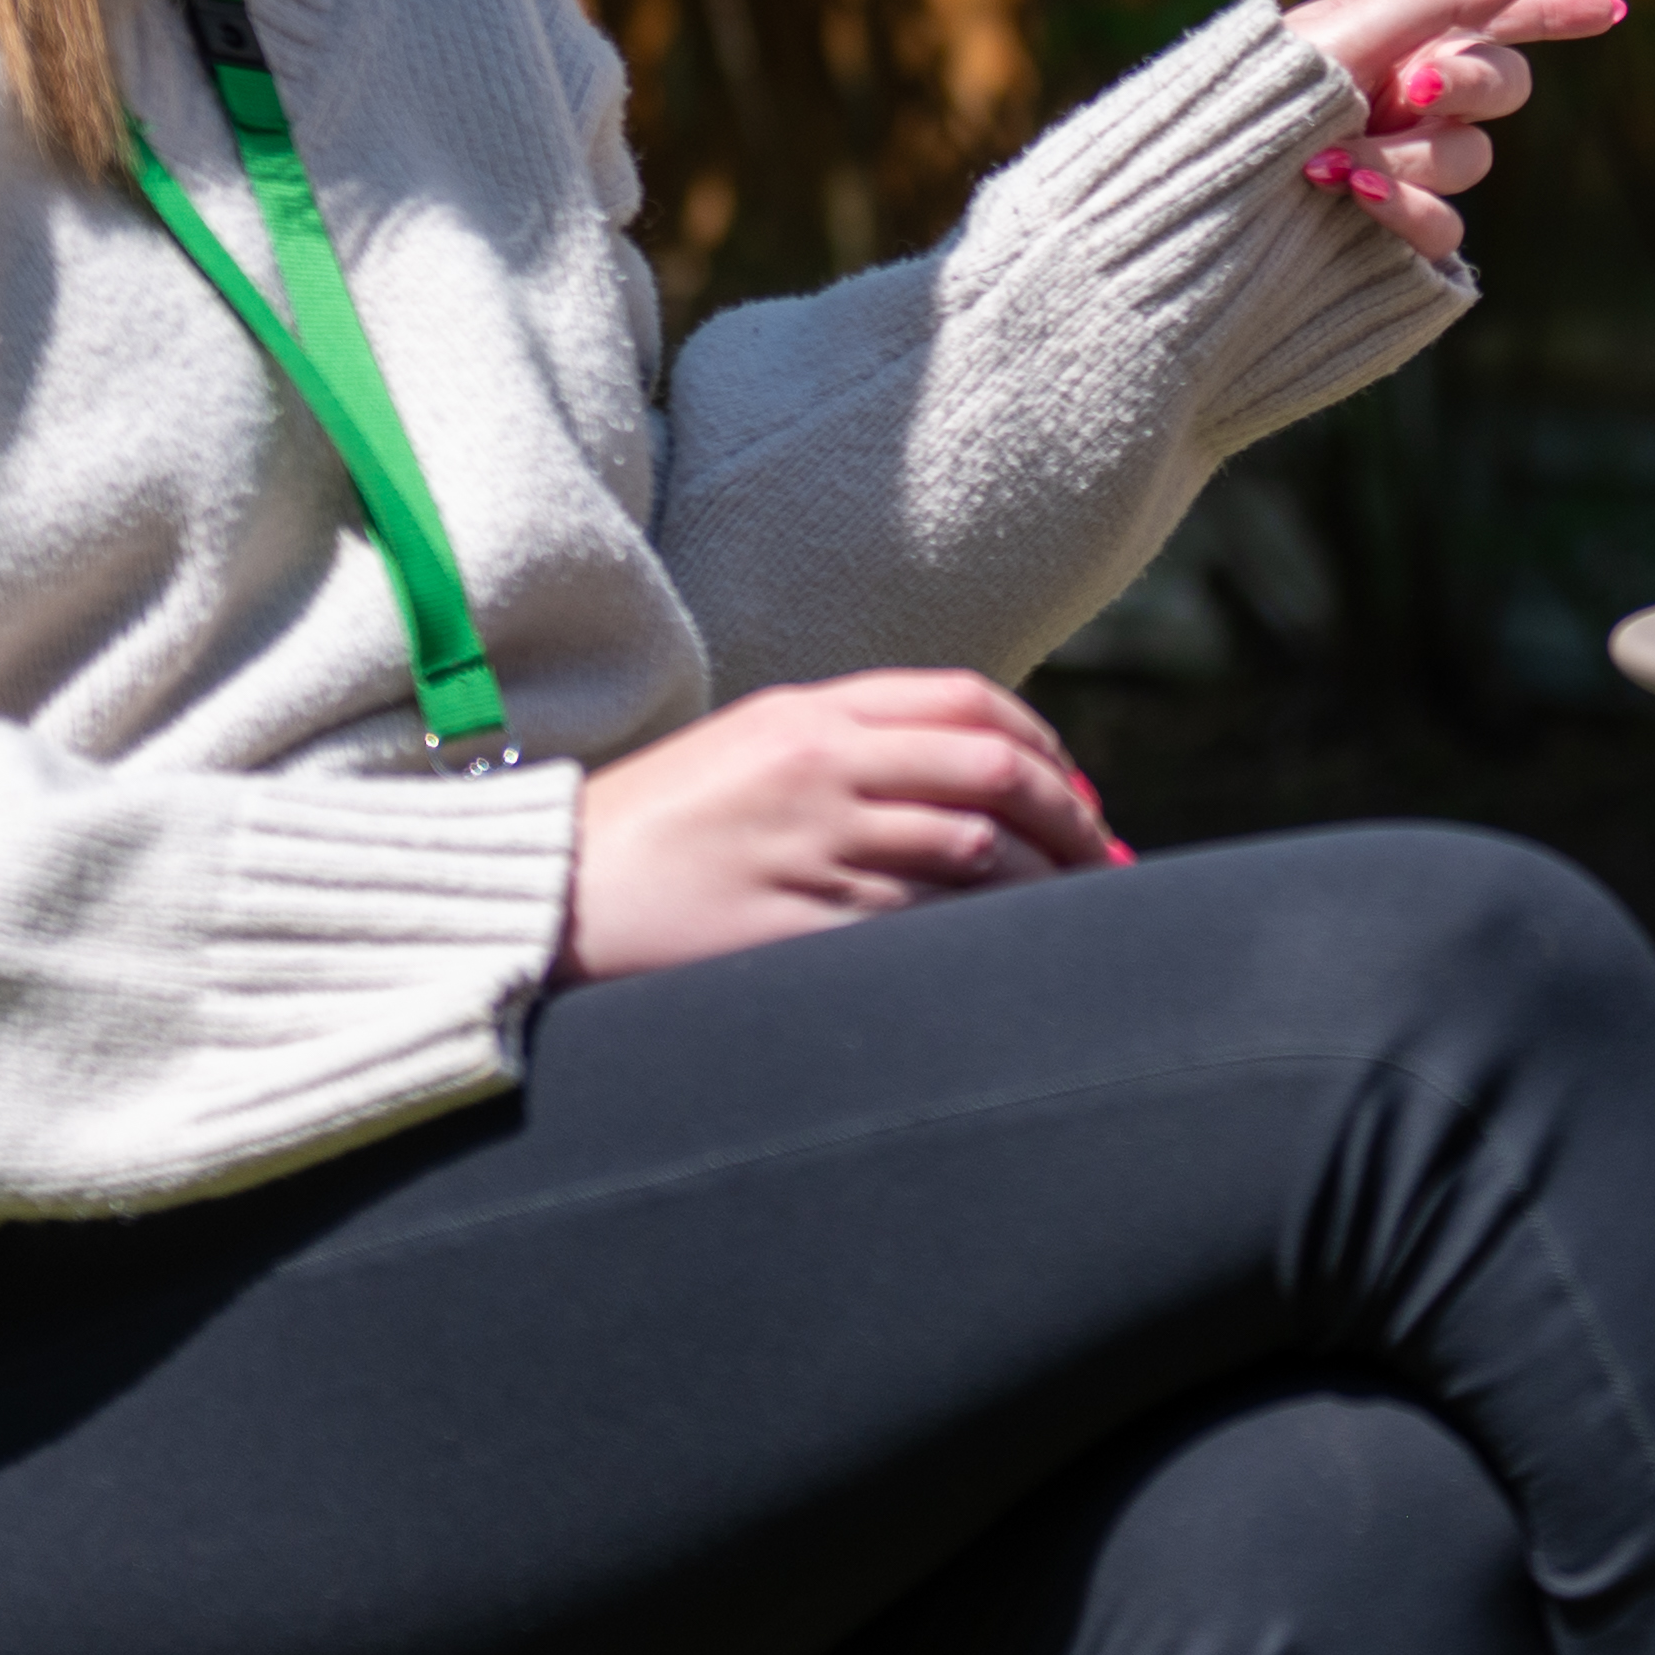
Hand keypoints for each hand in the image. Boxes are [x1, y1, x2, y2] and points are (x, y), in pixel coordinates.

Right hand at [559, 671, 1120, 983]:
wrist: (551, 888)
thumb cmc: (657, 827)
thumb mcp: (753, 750)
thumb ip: (850, 746)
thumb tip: (967, 776)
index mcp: (813, 713)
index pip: (967, 703)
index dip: (1044, 746)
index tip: (1078, 793)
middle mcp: (822, 765)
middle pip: (992, 770)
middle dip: (1069, 816)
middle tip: (1103, 857)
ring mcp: (811, 842)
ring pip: (972, 849)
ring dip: (1042, 882)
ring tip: (1074, 911)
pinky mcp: (797, 918)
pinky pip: (920, 921)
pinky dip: (977, 931)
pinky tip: (1003, 950)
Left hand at [1275, 0, 1632, 266]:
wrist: (1191, 209)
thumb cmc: (1247, 111)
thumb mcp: (1337, 37)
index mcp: (1386, 42)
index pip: (1490, 20)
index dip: (1553, 13)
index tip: (1612, 10)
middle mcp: (1403, 105)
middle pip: (1500, 86)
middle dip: (1469, 79)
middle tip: (1415, 83)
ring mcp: (1405, 174)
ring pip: (1472, 159)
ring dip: (1413, 154)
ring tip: (1336, 164)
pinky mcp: (1398, 242)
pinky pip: (1447, 227)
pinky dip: (1409, 212)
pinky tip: (1361, 202)